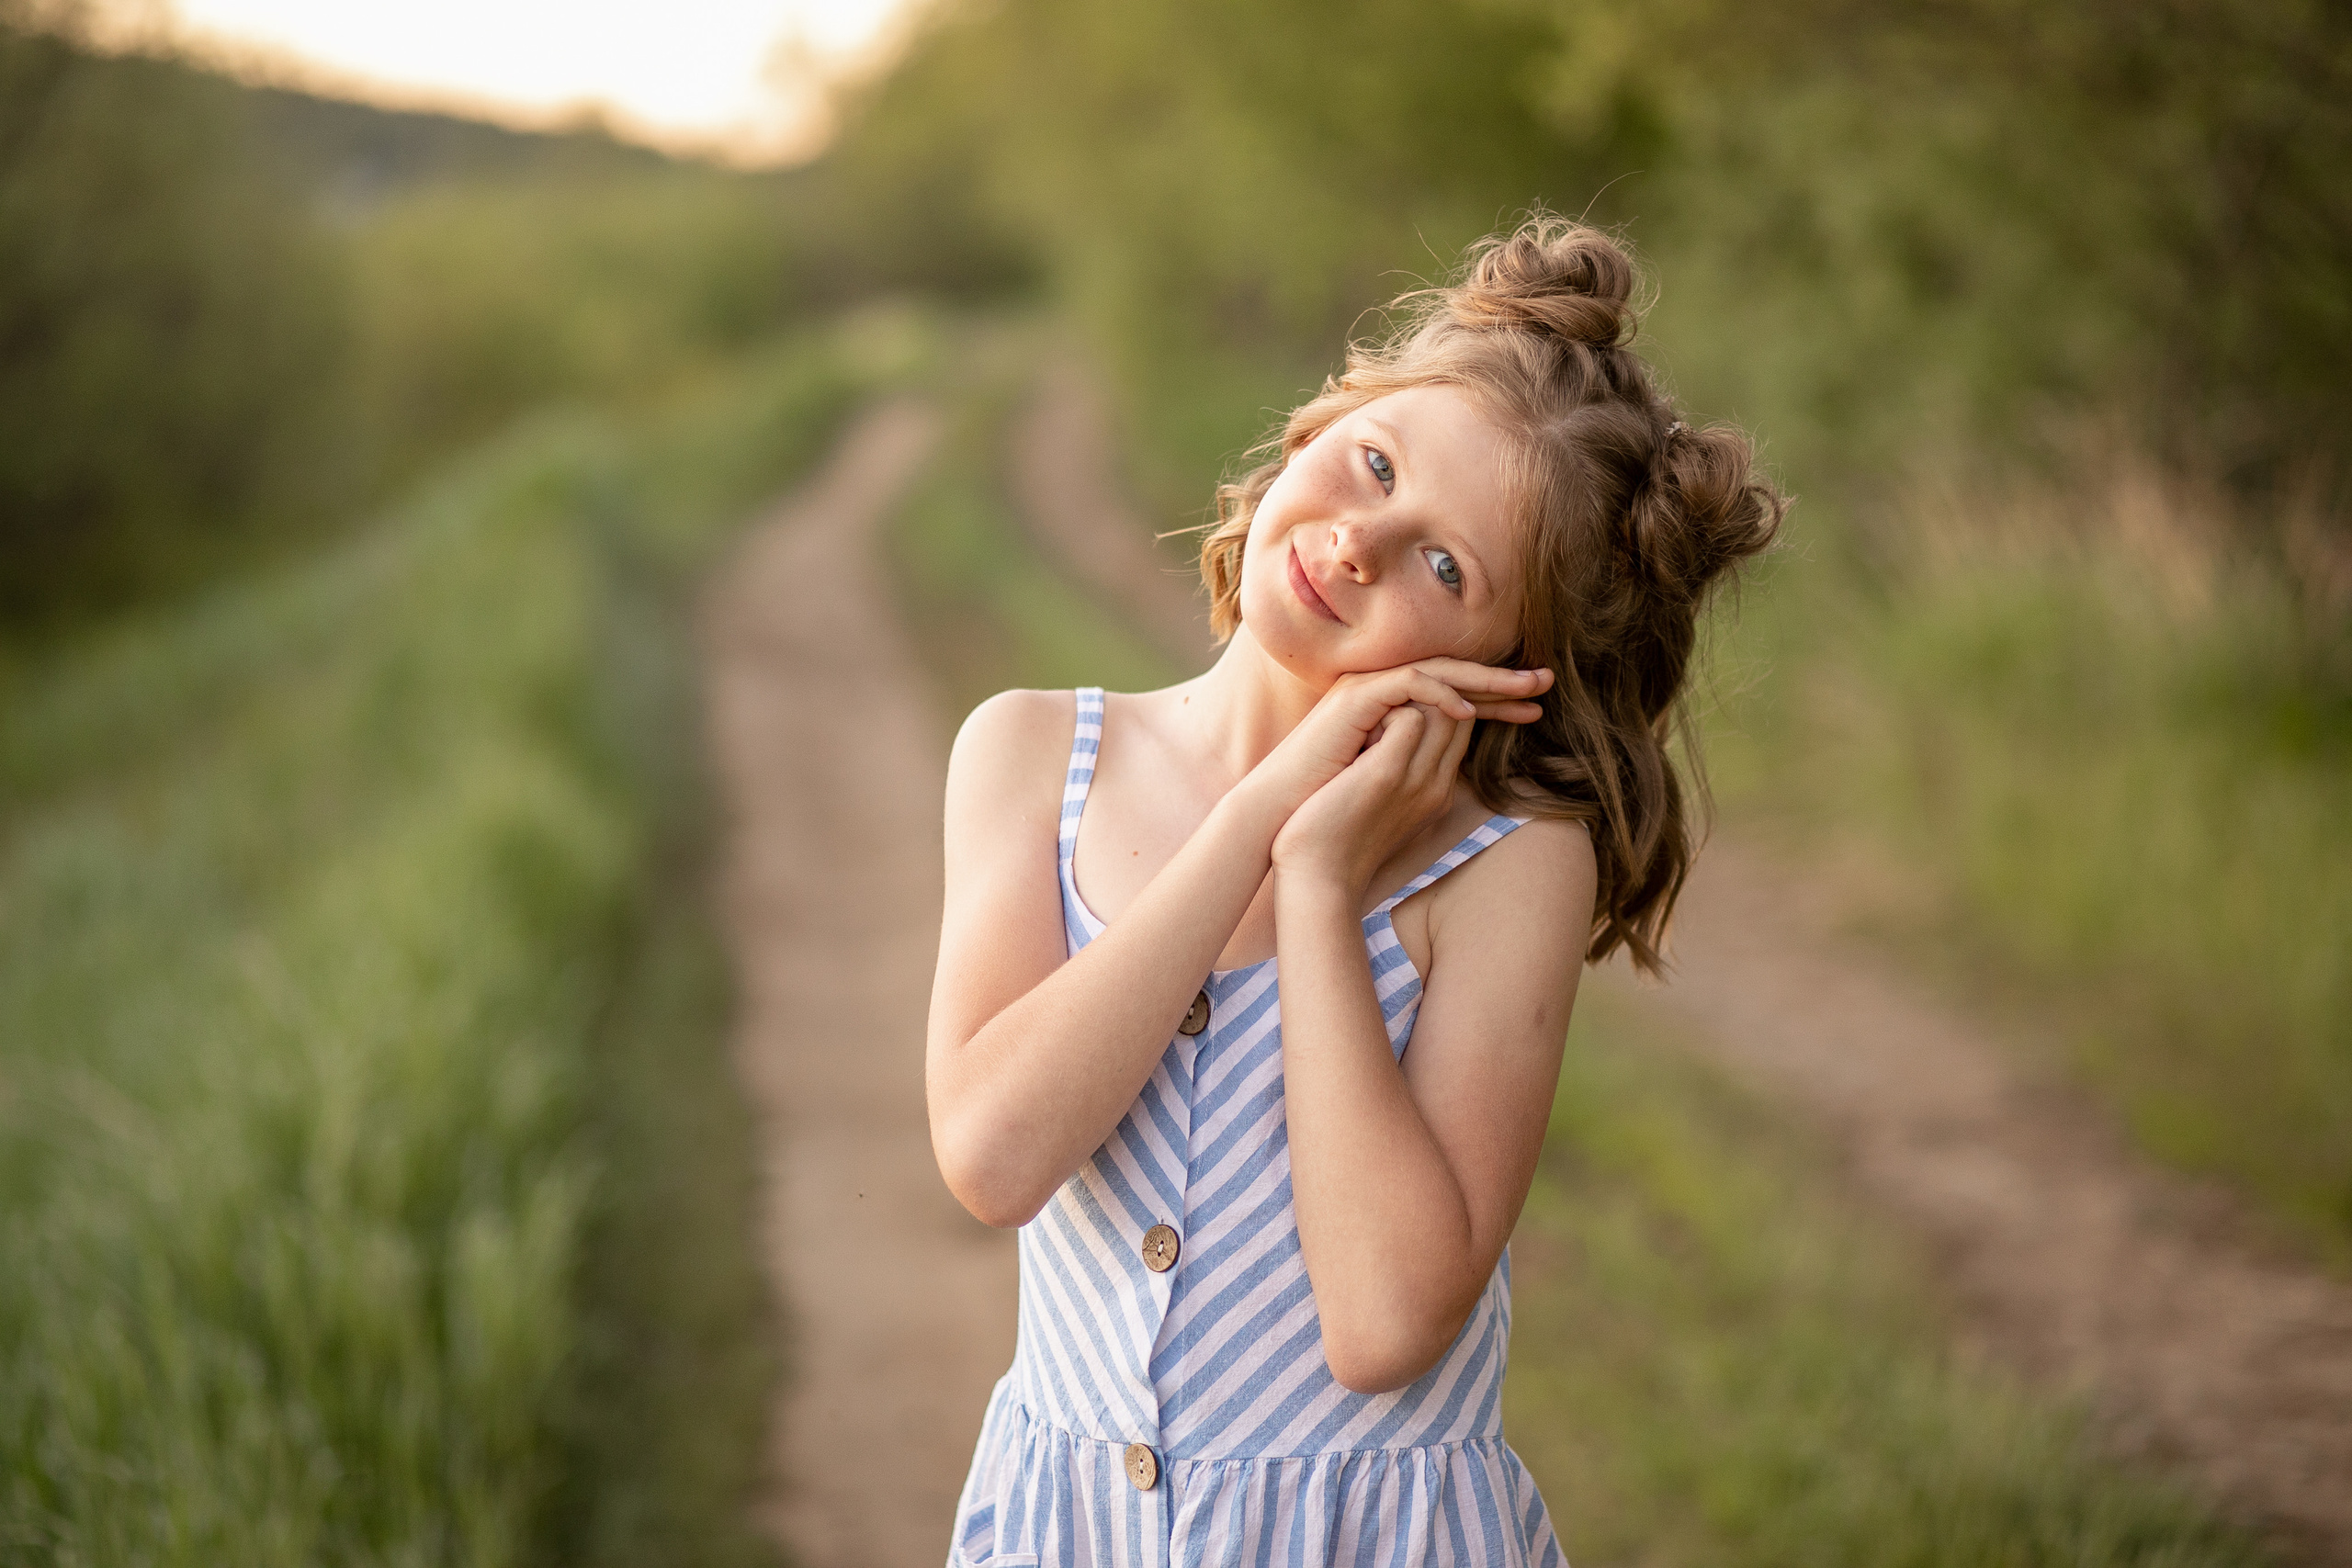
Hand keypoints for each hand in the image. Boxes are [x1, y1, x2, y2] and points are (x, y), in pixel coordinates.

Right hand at [1253, 659, 1550, 814]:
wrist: (1286, 819)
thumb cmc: (1333, 809)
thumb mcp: (1392, 781)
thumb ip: (1421, 762)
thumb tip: (1455, 765)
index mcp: (1394, 710)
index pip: (1455, 695)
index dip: (1498, 700)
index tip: (1537, 711)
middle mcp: (1382, 692)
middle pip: (1454, 674)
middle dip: (1502, 679)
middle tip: (1546, 681)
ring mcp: (1367, 690)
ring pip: (1437, 670)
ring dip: (1483, 678)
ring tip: (1522, 688)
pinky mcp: (1355, 698)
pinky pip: (1407, 683)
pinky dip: (1439, 693)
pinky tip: (1469, 711)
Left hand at [1269, 699, 1473, 899]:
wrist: (1317, 877)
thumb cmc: (1338, 840)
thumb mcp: (1379, 807)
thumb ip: (1398, 777)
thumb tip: (1392, 744)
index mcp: (1436, 794)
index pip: (1459, 730)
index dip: (1453, 700)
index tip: (1425, 685)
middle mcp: (1436, 786)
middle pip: (1461, 716)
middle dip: (1453, 687)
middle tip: (1413, 678)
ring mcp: (1416, 779)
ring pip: (1441, 711)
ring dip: (1413, 696)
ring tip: (1378, 706)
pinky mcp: (1387, 772)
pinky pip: (1410, 717)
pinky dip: (1389, 708)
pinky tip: (1364, 722)